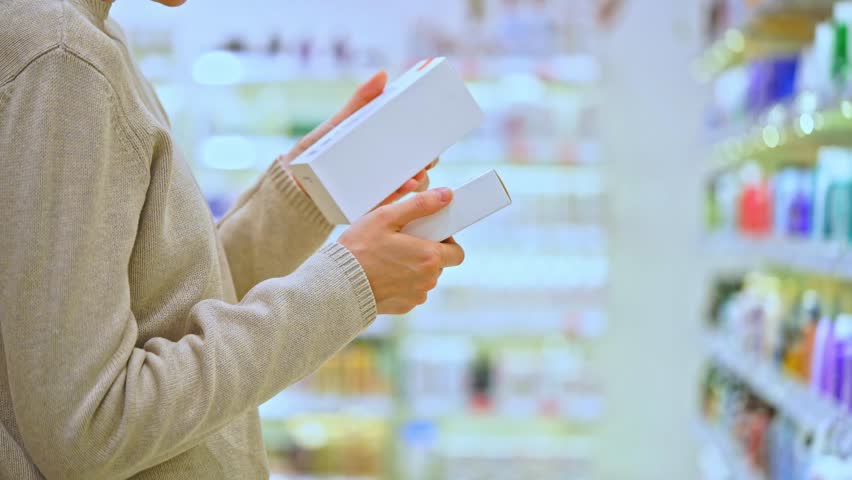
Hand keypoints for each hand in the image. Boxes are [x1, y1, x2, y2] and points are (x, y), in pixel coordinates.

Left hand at [278, 71, 434, 205]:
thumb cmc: (316, 150)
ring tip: (416, 175)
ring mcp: (378, 188)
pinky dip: (398, 197)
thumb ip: (360, 101)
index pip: (413, 146)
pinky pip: (389, 204)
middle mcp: (384, 169)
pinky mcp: (368, 205)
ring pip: (408, 186)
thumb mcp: (340, 123)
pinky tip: (403, 189)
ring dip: (417, 181)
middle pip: (417, 166)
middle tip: (430, 157)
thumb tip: (383, 75)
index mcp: (381, 149)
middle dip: (427, 162)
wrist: (293, 183)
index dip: (429, 144)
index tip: (437, 137)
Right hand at [338, 188, 464, 313]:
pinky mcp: (404, 306)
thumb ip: (419, 205)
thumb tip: (446, 195)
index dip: (445, 241)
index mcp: (429, 257)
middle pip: (440, 264)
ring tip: (389, 258)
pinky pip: (411, 291)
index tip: (427, 235)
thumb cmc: (359, 250)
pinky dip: (403, 283)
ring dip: (414, 268)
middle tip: (402, 243)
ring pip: (425, 278)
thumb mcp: (386, 217)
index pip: (456, 252)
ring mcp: (416, 296)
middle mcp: (428, 280)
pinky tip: (383, 274)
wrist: (337, 285)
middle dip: (426, 253)